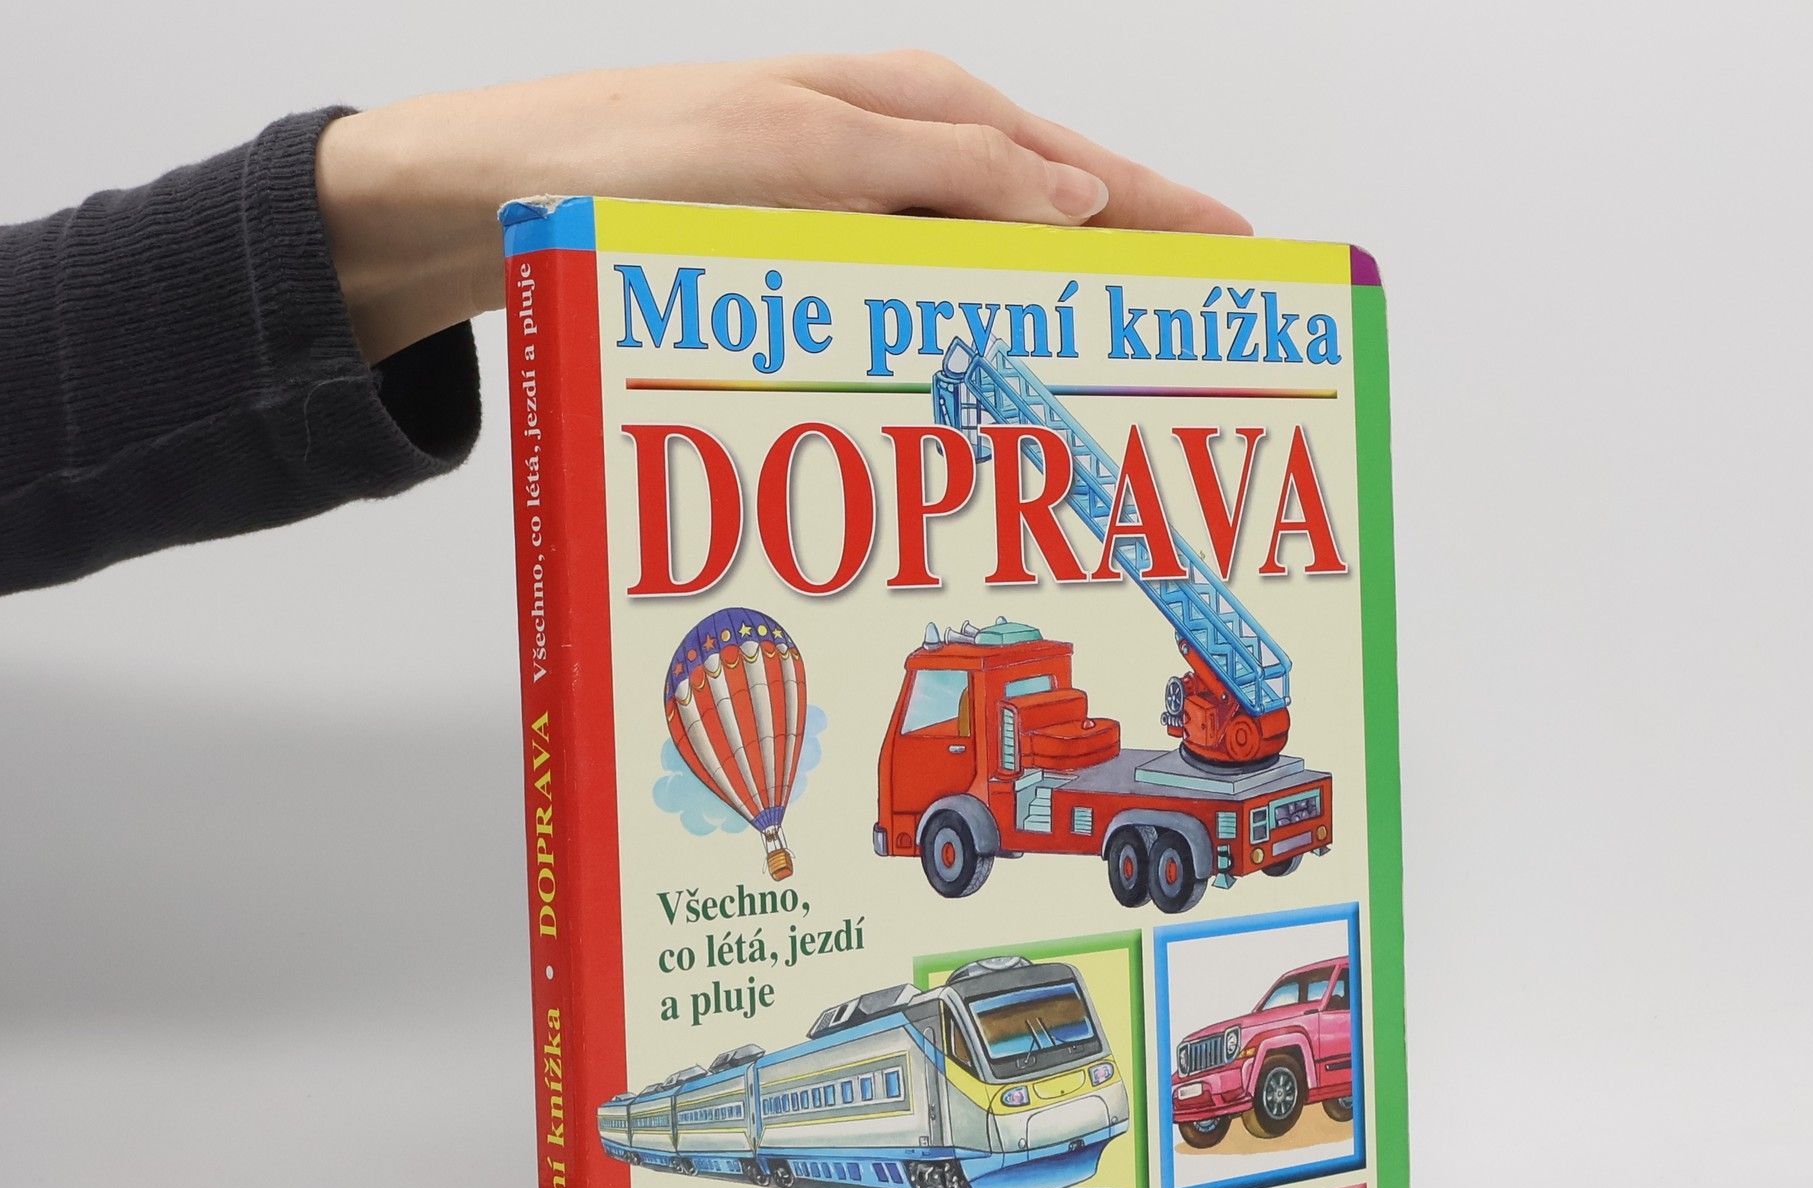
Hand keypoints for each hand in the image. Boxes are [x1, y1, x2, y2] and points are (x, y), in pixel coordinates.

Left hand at [315, 53, 1251, 364]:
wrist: (506, 202)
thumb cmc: (634, 162)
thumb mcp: (806, 156)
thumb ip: (951, 176)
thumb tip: (1079, 207)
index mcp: (923, 109)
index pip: (1086, 171)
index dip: (1172, 223)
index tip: (1257, 274)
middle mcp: (902, 158)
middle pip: (1052, 228)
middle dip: (1131, 288)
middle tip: (1200, 365)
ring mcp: (860, 215)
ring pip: (991, 279)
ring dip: (1050, 333)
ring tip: (1113, 404)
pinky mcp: (816, 270)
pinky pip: (922, 311)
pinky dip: (965, 352)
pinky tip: (983, 401)